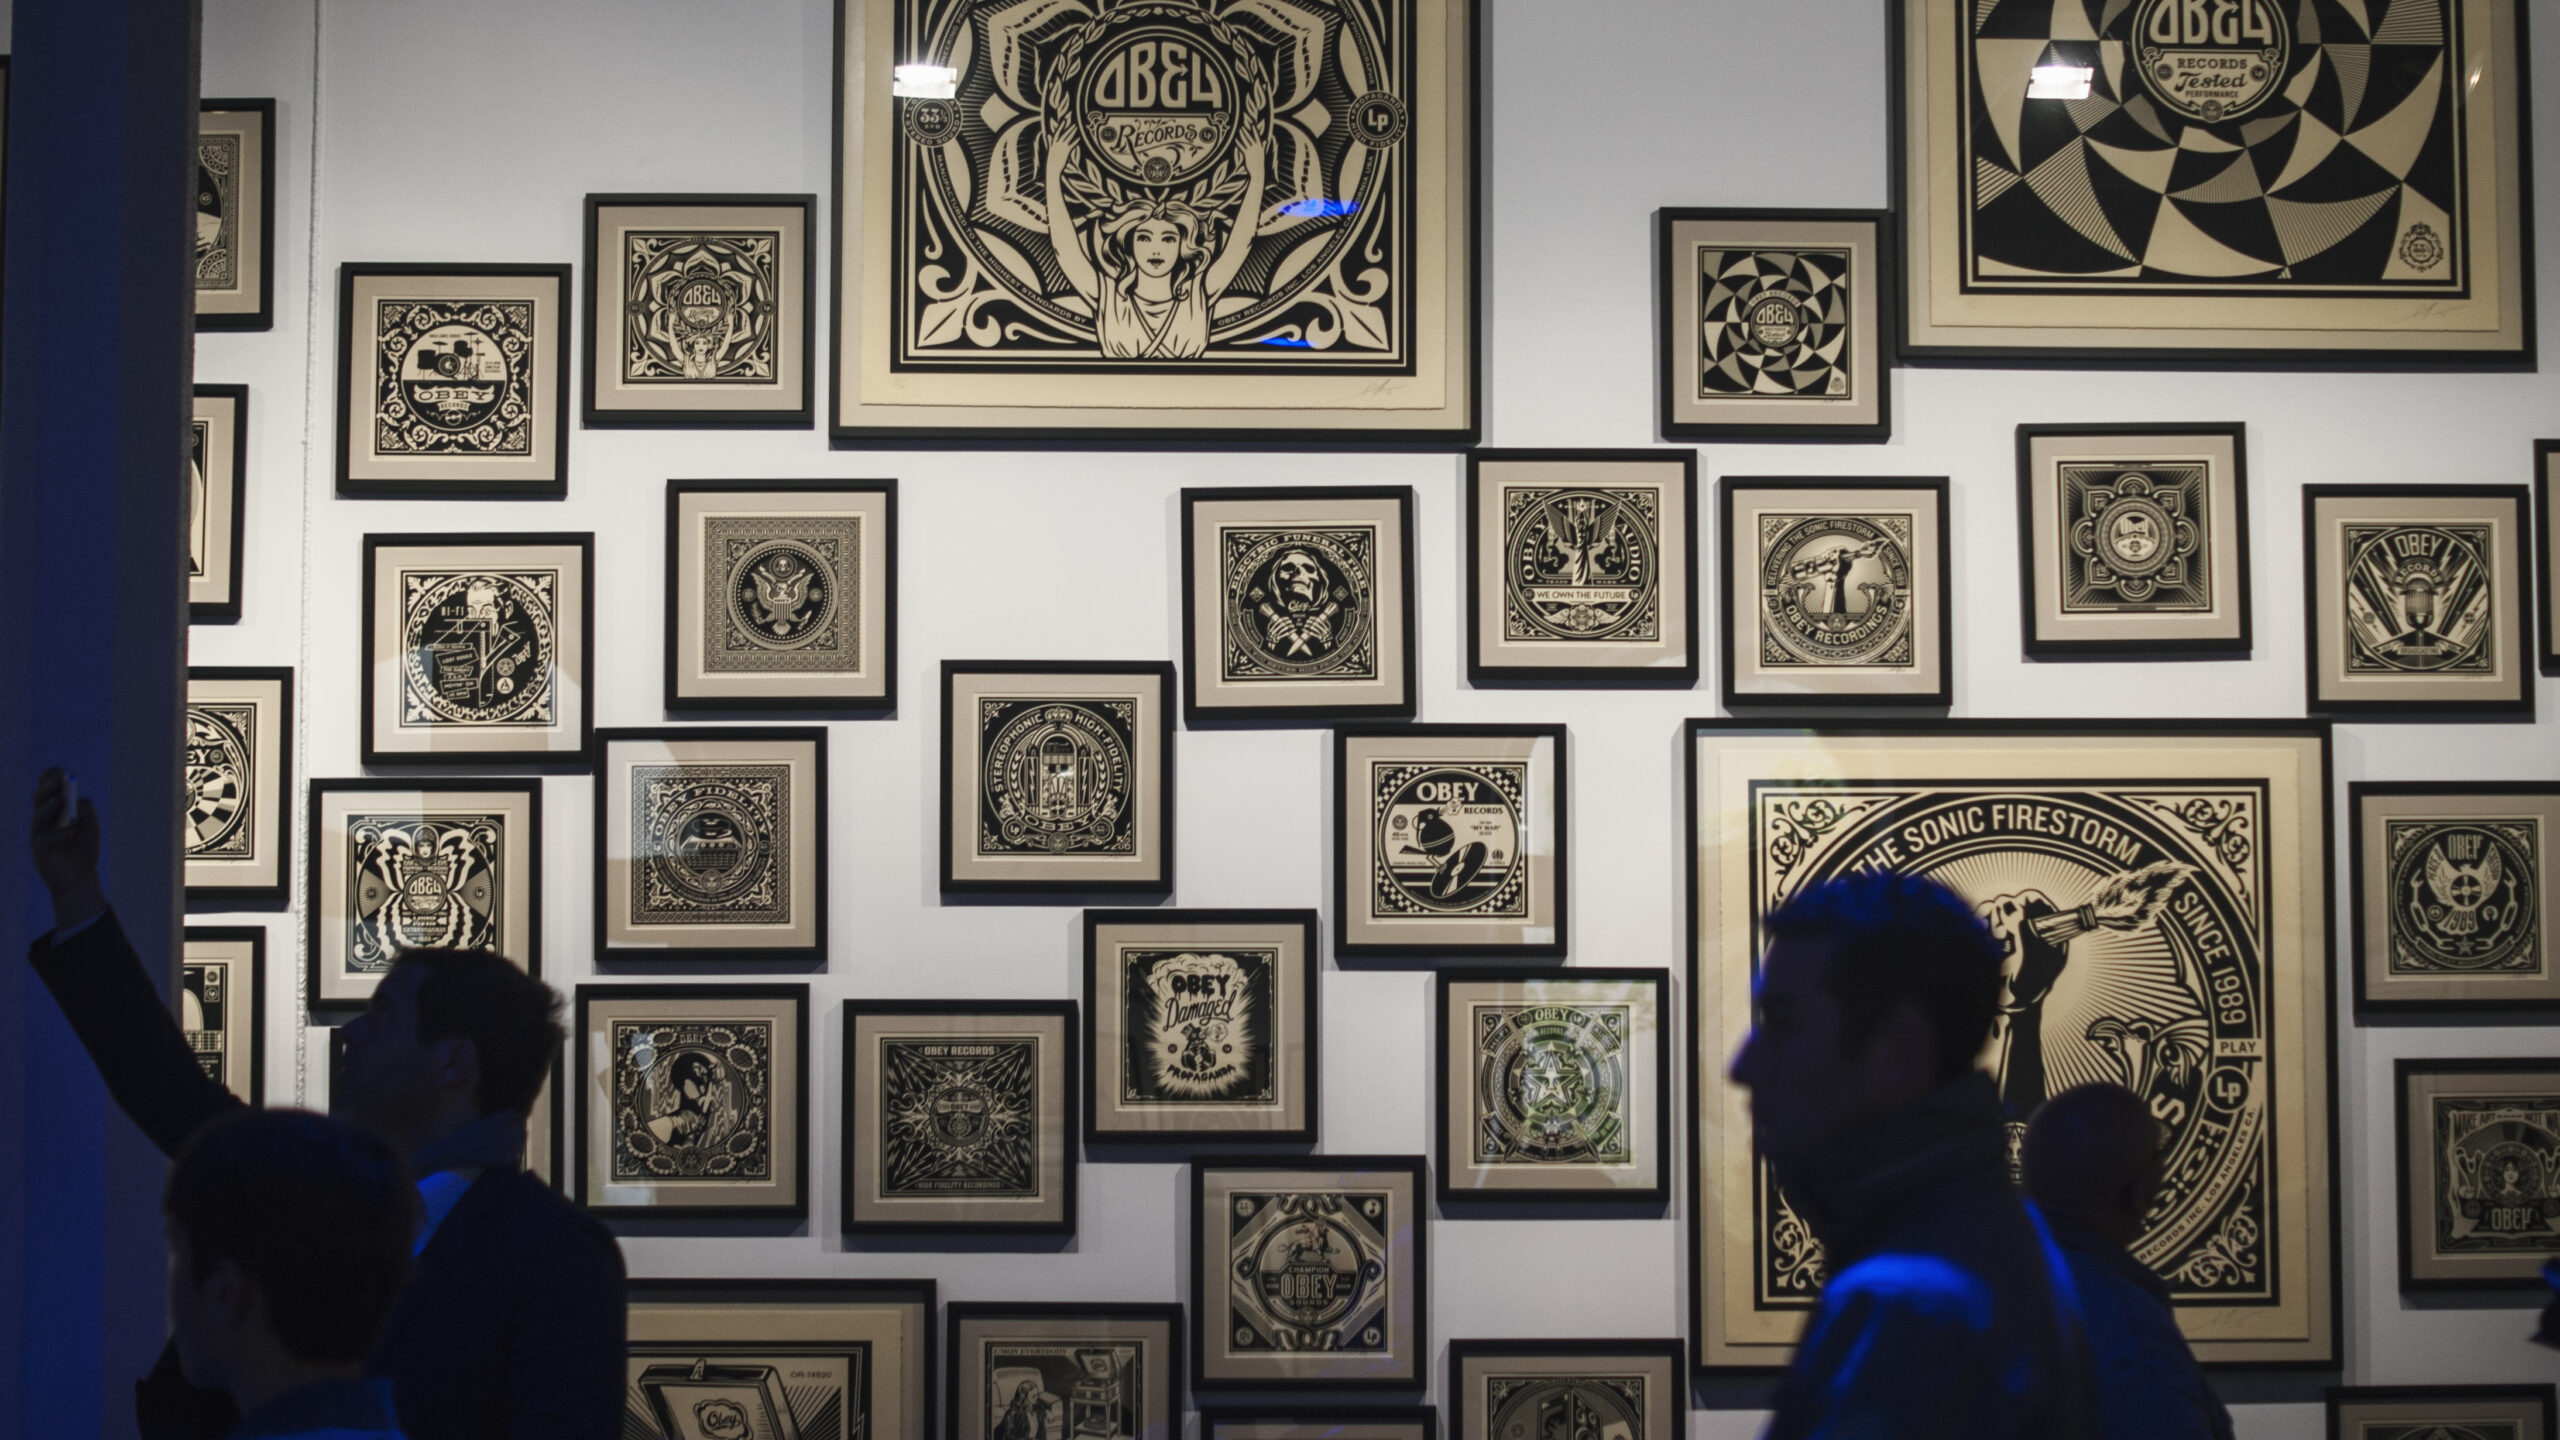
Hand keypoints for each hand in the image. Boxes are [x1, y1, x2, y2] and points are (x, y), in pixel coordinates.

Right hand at [29, 767, 105, 930]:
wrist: (80, 879)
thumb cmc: (84, 851)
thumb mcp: (92, 829)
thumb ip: (88, 813)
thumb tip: (79, 800)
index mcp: (55, 811)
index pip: (48, 791)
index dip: (49, 779)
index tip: (59, 770)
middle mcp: (44, 820)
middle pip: (40, 799)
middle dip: (47, 788)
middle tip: (58, 779)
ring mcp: (39, 835)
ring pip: (39, 817)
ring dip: (50, 807)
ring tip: (61, 799)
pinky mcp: (39, 851)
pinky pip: (46, 840)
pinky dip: (60, 835)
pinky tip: (71, 833)